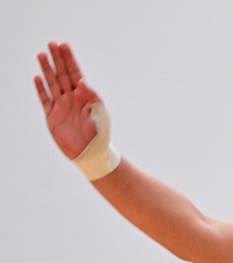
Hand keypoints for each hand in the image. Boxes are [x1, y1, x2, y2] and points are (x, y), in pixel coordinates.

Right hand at [35, 41, 100, 159]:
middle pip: (62, 74)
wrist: (91, 153)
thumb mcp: (100, 113)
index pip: (76, 73)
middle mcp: (71, 97)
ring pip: (52, 83)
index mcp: (85, 95)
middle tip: (51, 43)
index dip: (70, 59)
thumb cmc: (100, 133)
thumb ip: (92, 96)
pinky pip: (44, 100)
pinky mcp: (52, 116)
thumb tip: (82, 81)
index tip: (64, 45)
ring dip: (46, 69)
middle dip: (57, 59)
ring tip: (41, 54)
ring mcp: (60, 106)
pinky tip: (37, 77)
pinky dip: (40, 89)